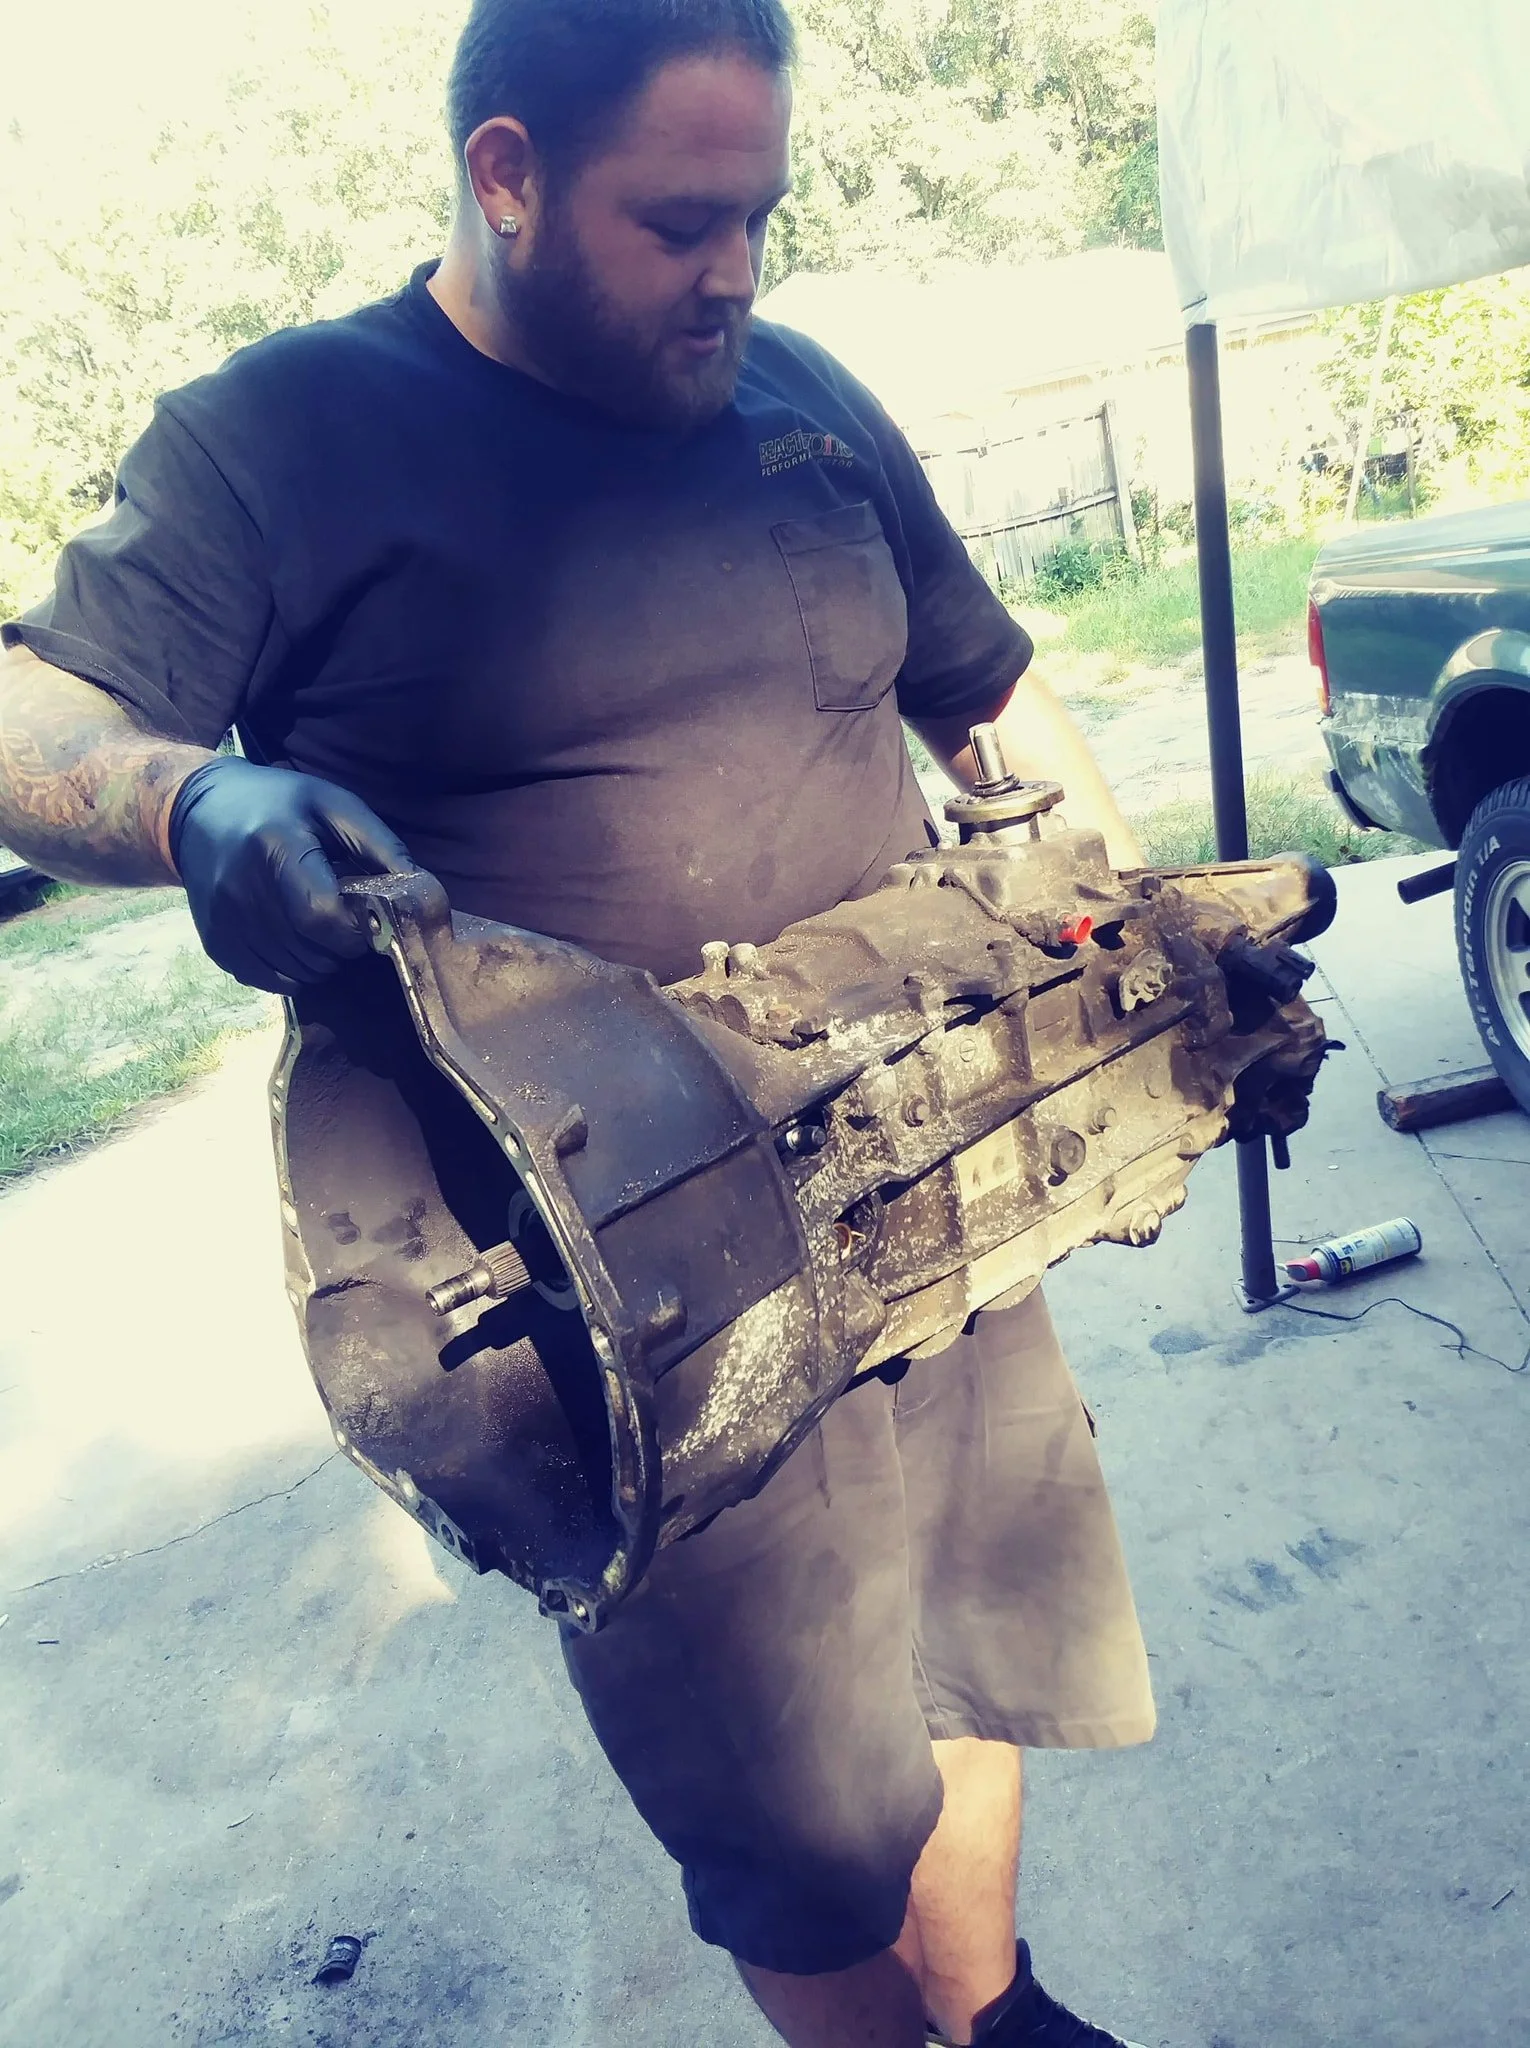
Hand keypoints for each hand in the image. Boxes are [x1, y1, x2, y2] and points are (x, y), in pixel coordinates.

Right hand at [168, 756, 412, 993]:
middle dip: (342, 946)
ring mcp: (224, 922)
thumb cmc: (280, 805)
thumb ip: (380, 846)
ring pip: (295, 972)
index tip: (366, 917)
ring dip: (321, 960)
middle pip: (312, 951)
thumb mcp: (333, 805)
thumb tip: (420, 893)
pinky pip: (270, 982)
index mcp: (274, 848)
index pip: (321, 916)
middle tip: (344, 921)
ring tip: (318, 926)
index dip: (355, 929)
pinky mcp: (215, 945)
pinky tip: (295, 940)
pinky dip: (294, 971)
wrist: (199, 813)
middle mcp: (241, 890)